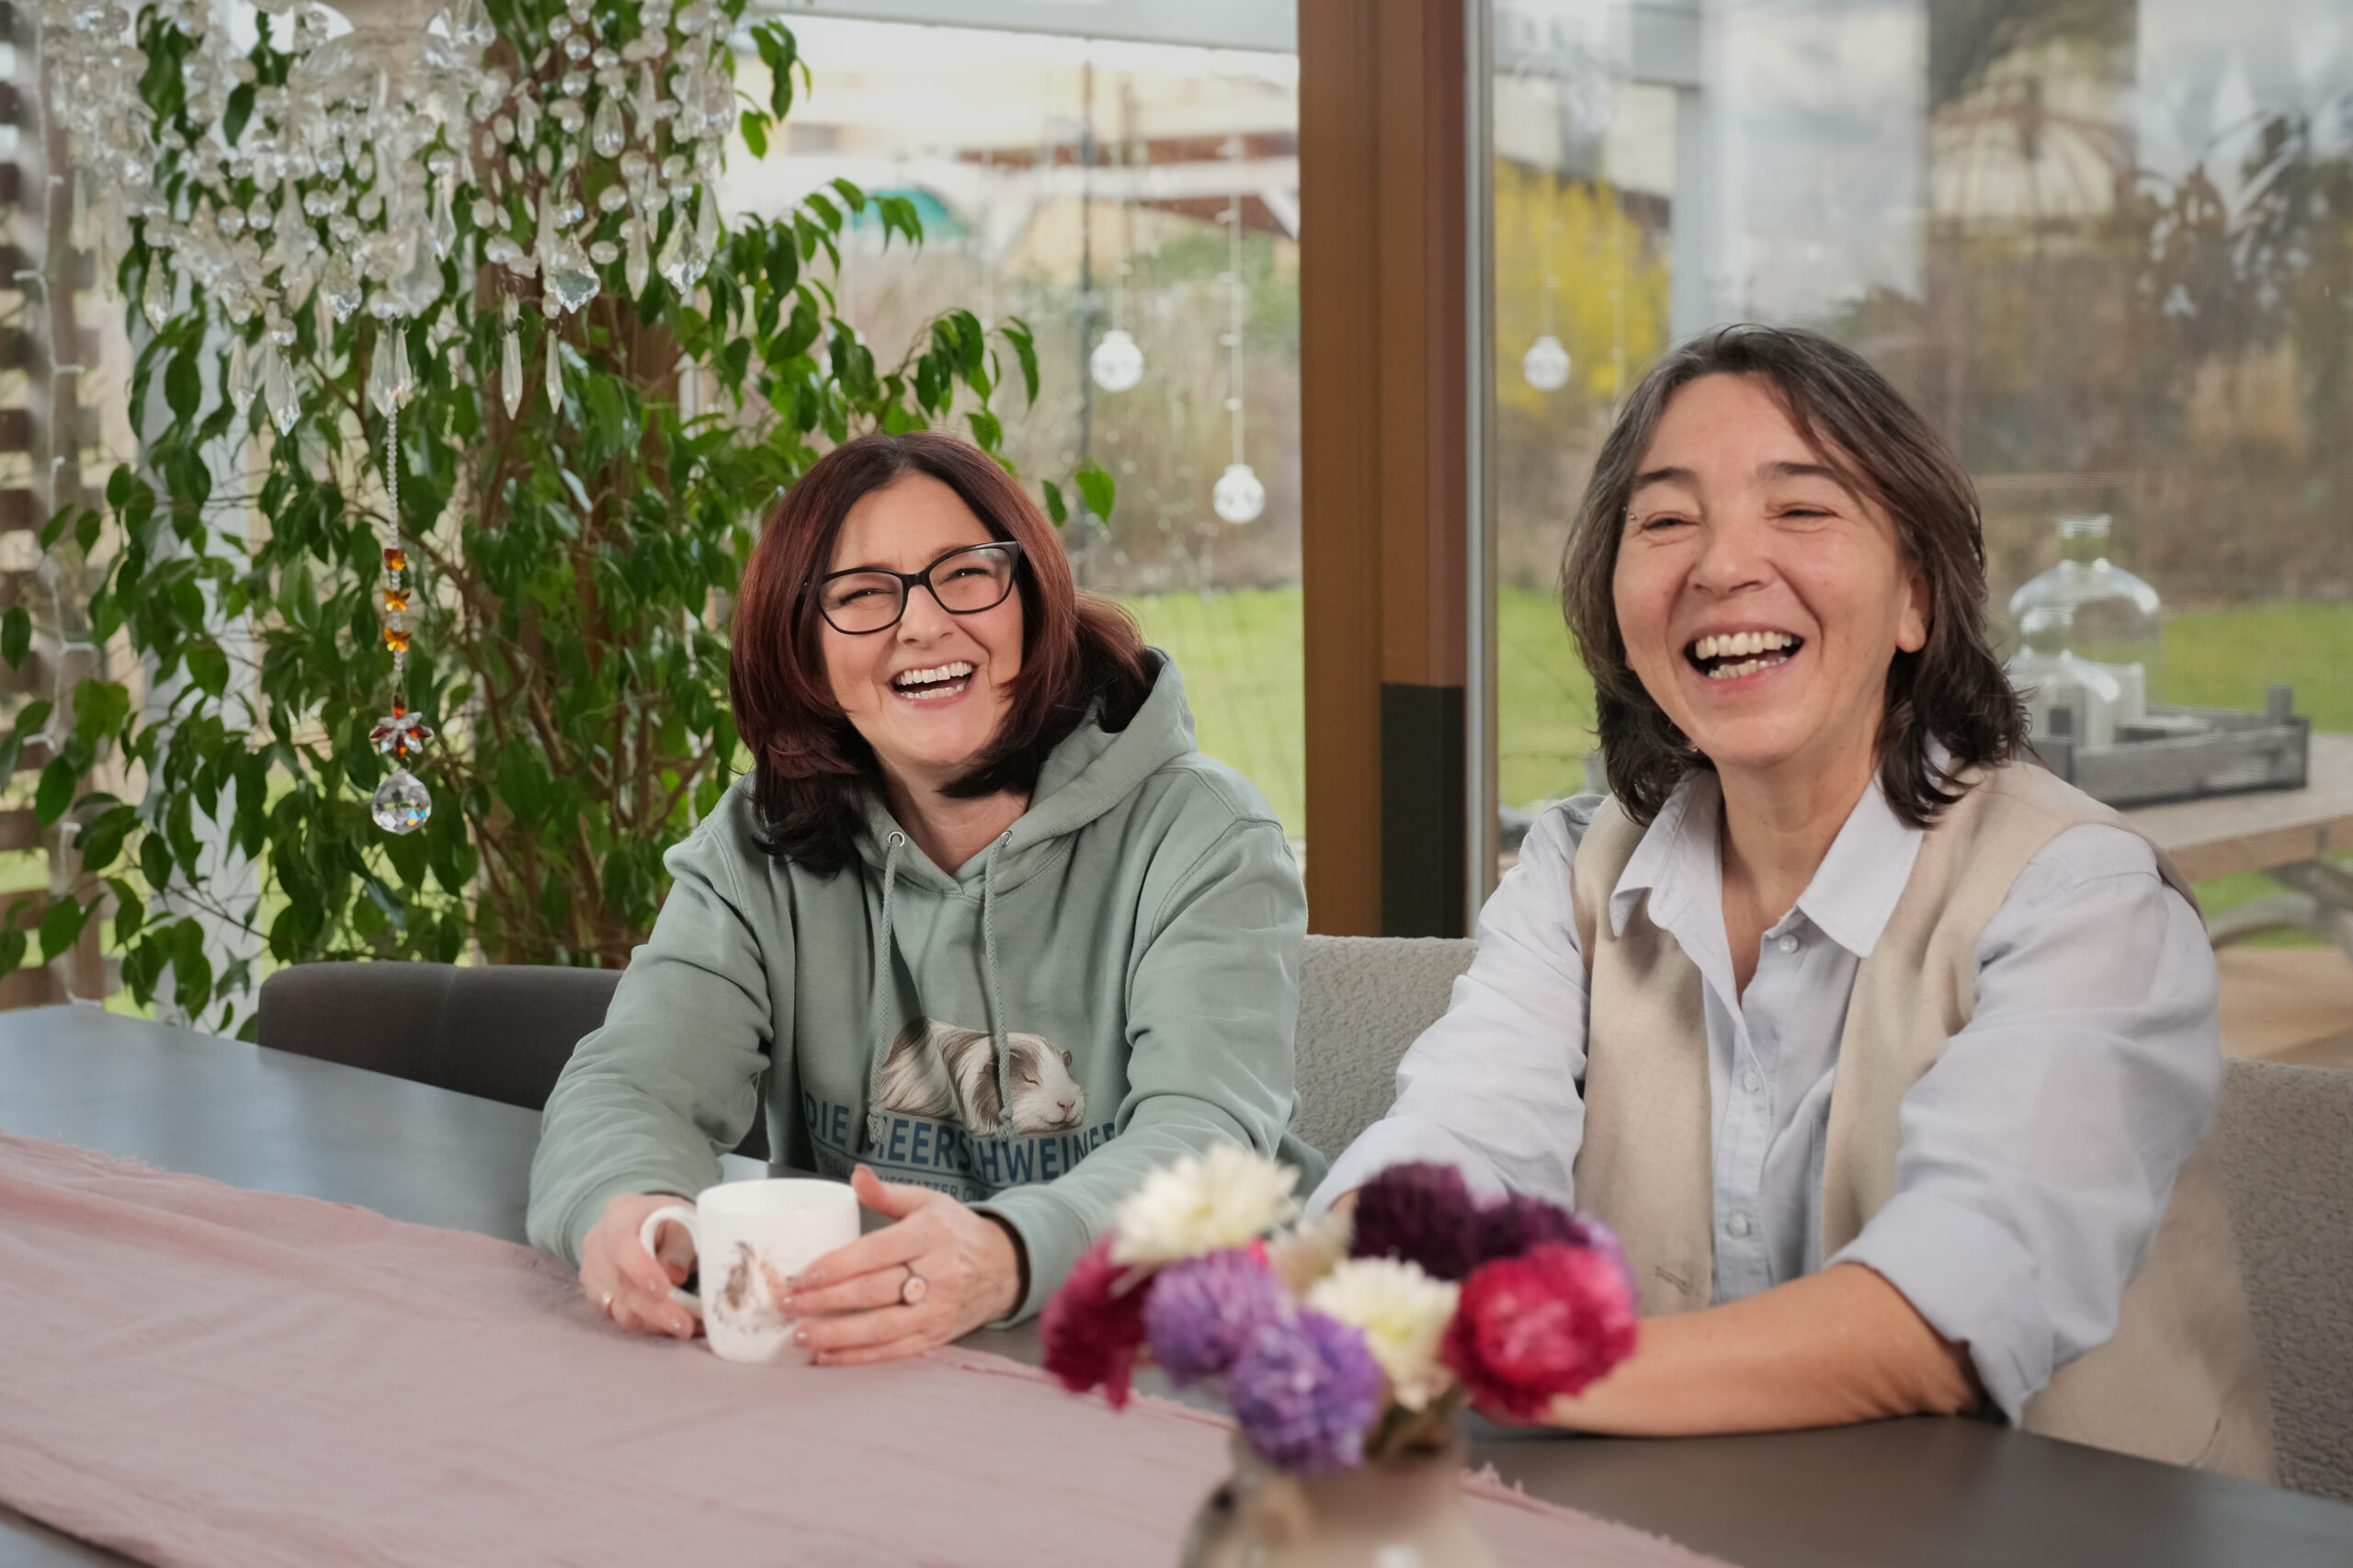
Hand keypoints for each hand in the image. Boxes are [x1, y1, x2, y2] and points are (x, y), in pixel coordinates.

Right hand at [579, 1191, 699, 1340]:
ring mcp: (592, 1272)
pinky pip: (619, 1317)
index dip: (640, 1270)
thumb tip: (675, 1275)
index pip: (620, 1244)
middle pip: (619, 1283)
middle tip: (685, 1325)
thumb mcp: (683, 1221)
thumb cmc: (668, 1221)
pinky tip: (671, 1325)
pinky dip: (647, 1325)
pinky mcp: (596, 1296)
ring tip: (685, 1327)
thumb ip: (680, 1245)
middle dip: (655, 1309)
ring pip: (618, 1307)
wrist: (646, 1225)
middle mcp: (597, 1243)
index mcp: (619, 1214)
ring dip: (653, 1322)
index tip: (664, 1289)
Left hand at [779, 1166, 1023, 1366]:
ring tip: (800, 1336)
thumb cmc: (956, 1231)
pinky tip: (828, 1357)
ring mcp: (937, 1310)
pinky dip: (859, 1357)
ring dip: (836, 1335)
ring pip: (881, 1328)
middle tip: (787, 1304)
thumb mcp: (928, 1202)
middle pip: (872, 1292)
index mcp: (930, 1235)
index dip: (837, 1266)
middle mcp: (936, 1274)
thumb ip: (887, 1194)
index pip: (876, 1252)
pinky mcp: (937, 1336)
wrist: (1005, 1266)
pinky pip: (893, 1351)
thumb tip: (855, 1175)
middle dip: (824, 1302)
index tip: (803, 1275)